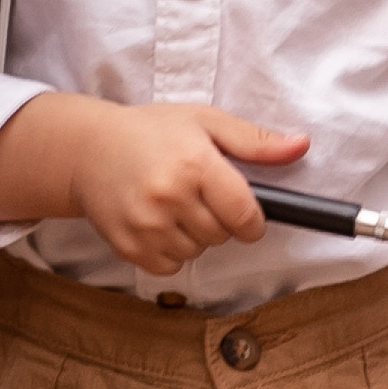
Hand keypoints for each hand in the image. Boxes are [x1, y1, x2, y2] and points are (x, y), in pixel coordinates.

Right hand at [0, 93, 309, 273]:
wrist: (86, 149)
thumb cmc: (150, 132)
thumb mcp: (204, 122)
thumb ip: (254, 140)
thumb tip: (301, 146)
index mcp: (194, 163)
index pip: (244, 214)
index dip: (252, 221)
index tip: (246, 216)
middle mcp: (169, 196)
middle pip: (222, 236)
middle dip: (219, 221)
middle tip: (197, 196)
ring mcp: (146, 224)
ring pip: (197, 252)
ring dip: (195, 237)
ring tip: (174, 206)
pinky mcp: (128, 246)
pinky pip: (170, 266)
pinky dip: (171, 252)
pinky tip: (158, 224)